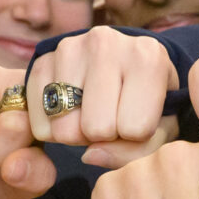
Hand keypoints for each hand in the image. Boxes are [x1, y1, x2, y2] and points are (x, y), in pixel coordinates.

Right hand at [25, 28, 179, 167]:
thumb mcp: (159, 129)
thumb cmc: (147, 101)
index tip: (138, 116)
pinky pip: (39, 121)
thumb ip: (135, 152)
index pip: (135, 129)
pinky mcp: (42, 59)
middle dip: (103, 135)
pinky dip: (52, 128)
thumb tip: (89, 155)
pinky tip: (70, 110)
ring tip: (91, 111)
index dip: (136, 136)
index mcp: (148, 57)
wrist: (123, 64)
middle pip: (96, 129)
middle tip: (111, 117)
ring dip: (77, 132)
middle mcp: (106, 42)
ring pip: (64, 128)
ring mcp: (69, 48)